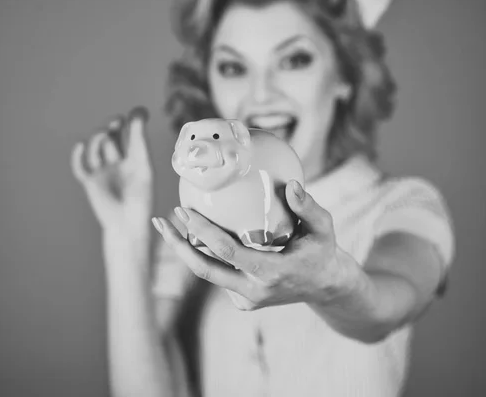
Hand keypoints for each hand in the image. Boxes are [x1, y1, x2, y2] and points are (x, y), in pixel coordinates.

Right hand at [71, 107, 153, 235]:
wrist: (127, 223)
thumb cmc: (141, 198)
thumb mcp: (143, 166)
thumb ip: (139, 142)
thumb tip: (138, 115)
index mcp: (134, 159)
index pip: (131, 135)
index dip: (133, 122)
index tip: (137, 111)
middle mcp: (117, 162)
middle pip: (111, 138)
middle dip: (113, 127)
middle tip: (117, 120)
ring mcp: (102, 171)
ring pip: (96, 148)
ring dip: (98, 139)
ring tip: (103, 134)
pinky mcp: (90, 181)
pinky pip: (80, 166)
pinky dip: (78, 155)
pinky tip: (80, 145)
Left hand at [151, 180, 359, 309]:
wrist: (324, 286)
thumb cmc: (322, 250)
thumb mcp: (323, 227)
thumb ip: (308, 207)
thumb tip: (291, 184)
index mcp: (271, 272)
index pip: (227, 252)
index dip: (202, 232)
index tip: (185, 209)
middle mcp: (254, 291)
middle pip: (204, 270)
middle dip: (177, 245)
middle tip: (161, 220)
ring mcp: (246, 300)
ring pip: (207, 273)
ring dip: (186, 249)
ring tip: (169, 224)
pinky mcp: (242, 302)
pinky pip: (219, 276)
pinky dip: (205, 256)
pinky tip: (196, 234)